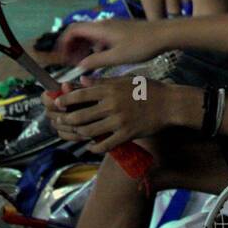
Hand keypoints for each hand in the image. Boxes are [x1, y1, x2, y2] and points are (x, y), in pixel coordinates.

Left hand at [42, 77, 170, 151]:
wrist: (170, 104)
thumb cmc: (149, 90)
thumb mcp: (126, 80)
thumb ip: (104, 81)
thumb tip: (83, 81)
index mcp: (110, 89)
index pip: (80, 95)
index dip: (64, 100)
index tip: (57, 102)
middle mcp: (112, 105)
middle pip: (80, 115)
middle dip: (66, 120)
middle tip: (61, 121)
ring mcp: (119, 121)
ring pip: (89, 131)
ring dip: (78, 133)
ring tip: (75, 132)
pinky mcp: (127, 134)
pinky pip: (105, 144)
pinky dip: (94, 147)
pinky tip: (91, 147)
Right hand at [56, 19, 167, 71]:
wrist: (163, 35)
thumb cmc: (141, 46)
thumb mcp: (116, 57)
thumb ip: (96, 61)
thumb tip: (79, 66)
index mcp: (100, 28)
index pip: (73, 30)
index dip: (63, 42)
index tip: (60, 56)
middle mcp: (103, 24)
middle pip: (79, 31)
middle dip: (71, 46)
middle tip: (69, 62)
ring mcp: (111, 26)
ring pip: (90, 35)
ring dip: (82, 47)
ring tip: (81, 63)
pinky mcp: (119, 31)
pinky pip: (100, 37)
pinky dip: (94, 47)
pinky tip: (98, 60)